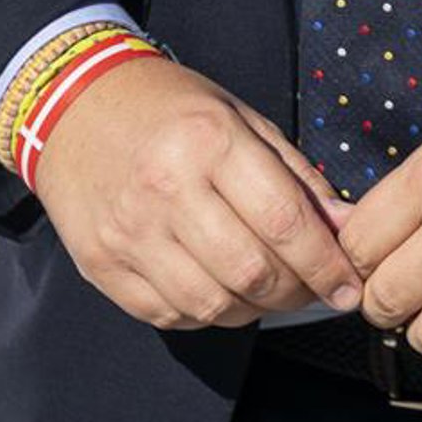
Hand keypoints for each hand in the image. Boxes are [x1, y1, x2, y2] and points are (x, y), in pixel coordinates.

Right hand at [30, 52, 366, 330]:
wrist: (72, 106)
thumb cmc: (169, 108)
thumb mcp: (240, 118)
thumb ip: (296, 176)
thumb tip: (346, 228)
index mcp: (209, 141)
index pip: (283, 221)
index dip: (325, 264)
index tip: (349, 286)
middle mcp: (167, 189)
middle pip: (251, 272)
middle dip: (296, 292)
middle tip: (312, 288)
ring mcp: (129, 232)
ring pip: (213, 304)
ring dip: (254, 309)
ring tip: (267, 290)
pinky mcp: (102, 265)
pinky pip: (170, 314)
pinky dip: (207, 314)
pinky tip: (220, 290)